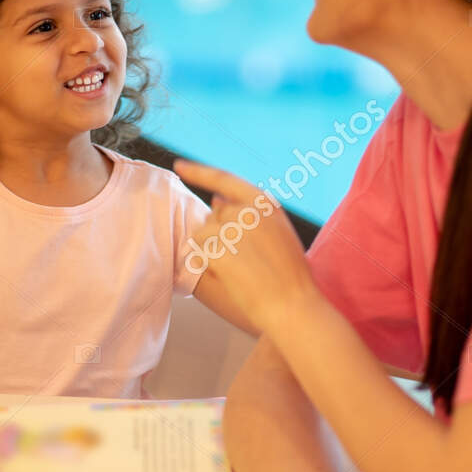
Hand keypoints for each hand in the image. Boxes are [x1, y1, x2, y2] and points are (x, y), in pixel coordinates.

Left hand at [175, 160, 320, 337]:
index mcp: (264, 203)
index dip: (198, 172)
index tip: (179, 166)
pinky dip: (210, 263)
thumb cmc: (289, 275)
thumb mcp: (277, 233)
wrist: (292, 305)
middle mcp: (247, 211)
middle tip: (247, 259)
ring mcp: (232, 230)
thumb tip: (215, 200)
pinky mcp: (219, 250)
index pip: (224, 180)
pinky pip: (201, 252)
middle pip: (215, 215)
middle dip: (221, 233)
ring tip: (242, 268)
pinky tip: (232, 275)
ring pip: (204, 233)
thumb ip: (249, 213)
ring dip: (214, 249)